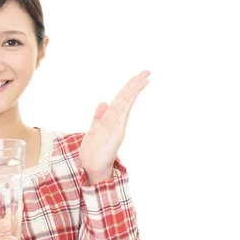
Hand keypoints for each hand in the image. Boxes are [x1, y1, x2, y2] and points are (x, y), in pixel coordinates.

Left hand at [79, 70, 150, 184]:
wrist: (93, 168)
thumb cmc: (93, 153)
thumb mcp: (93, 130)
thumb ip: (98, 117)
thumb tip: (103, 103)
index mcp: (110, 119)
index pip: (120, 99)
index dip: (128, 87)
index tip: (136, 77)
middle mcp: (116, 120)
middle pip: (126, 98)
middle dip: (135, 84)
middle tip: (147, 72)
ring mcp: (117, 125)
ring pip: (127, 102)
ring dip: (134, 89)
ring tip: (145, 78)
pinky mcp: (117, 130)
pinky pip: (124, 112)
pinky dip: (129, 101)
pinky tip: (134, 92)